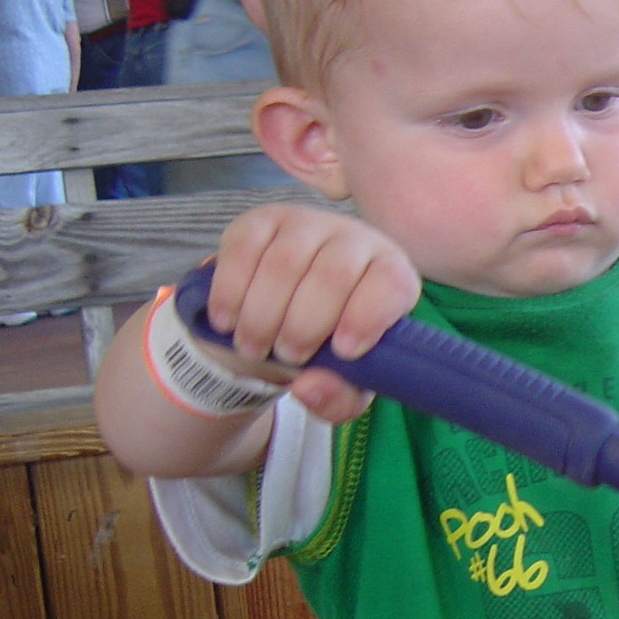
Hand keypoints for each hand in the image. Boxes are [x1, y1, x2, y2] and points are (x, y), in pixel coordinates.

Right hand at [204, 204, 419, 424]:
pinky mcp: (262, 220)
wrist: (279, 321)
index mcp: (390, 276)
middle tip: (287, 355)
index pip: (391, 282)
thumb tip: (309, 386)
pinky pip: (243, 248)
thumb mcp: (341, 385)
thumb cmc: (325, 349)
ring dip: (262, 314)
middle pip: (333, 274)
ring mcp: (308, 224)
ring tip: (253, 346)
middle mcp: (355, 241)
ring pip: (284, 263)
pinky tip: (226, 321)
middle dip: (304, 325)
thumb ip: (337, 399)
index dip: (367, 316)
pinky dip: (230, 292)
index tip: (342, 351)